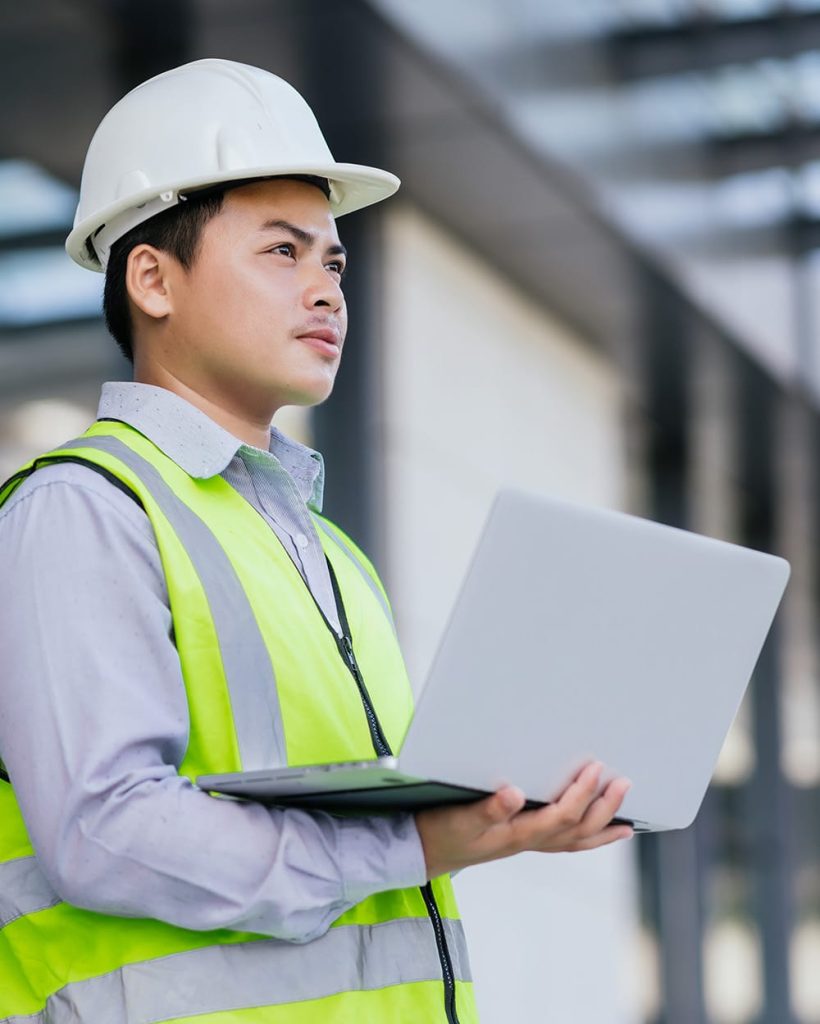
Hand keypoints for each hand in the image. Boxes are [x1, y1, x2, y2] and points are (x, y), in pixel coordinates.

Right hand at [415, 762, 632, 878]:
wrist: (427, 850)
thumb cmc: (443, 830)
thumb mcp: (460, 817)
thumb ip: (488, 808)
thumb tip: (515, 793)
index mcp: (518, 833)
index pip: (560, 816)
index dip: (581, 794)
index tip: (595, 768)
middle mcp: (530, 841)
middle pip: (577, 830)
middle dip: (603, 807)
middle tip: (623, 781)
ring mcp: (530, 843)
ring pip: (576, 840)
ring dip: (603, 825)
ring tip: (627, 815)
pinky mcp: (526, 839)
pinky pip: (567, 842)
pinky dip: (589, 837)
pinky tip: (602, 830)